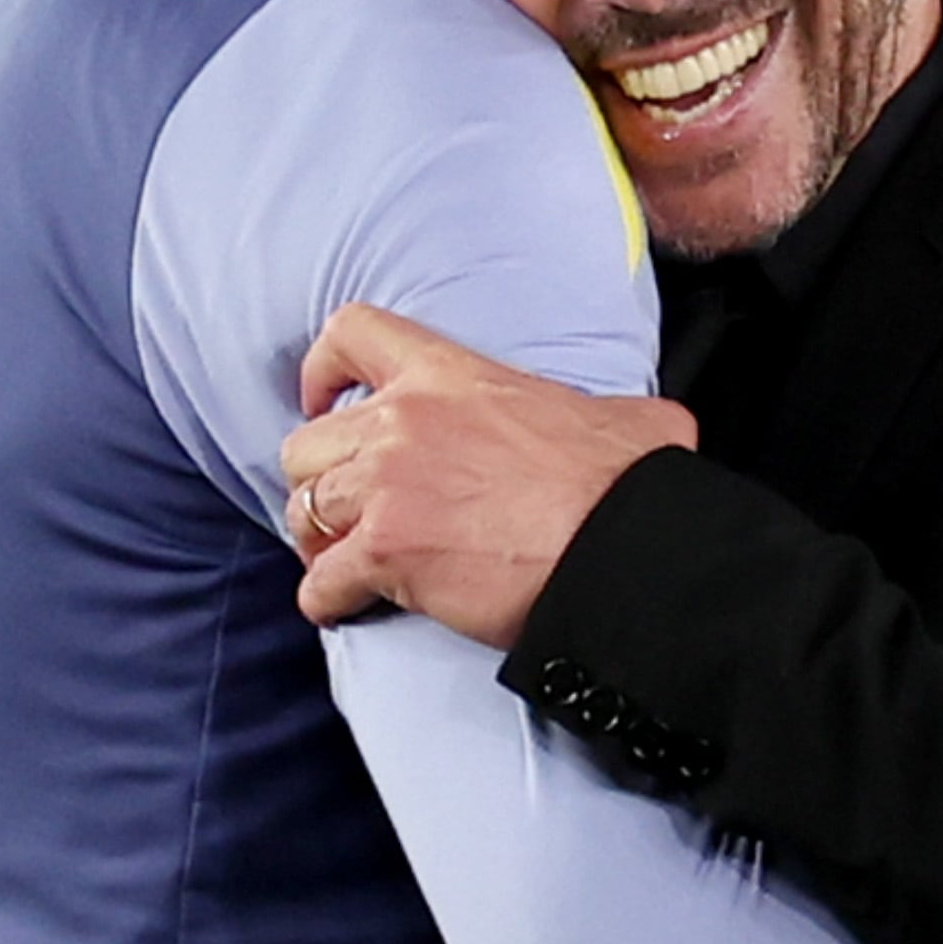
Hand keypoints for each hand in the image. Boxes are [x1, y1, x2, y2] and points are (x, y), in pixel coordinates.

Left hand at [279, 306, 699, 641]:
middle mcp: (402, 422)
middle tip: (346, 508)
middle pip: (305, 444)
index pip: (351, 334)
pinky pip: (319, 582)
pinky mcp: (384, 553)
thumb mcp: (623, 415)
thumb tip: (640, 424)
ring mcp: (386, 487)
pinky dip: (325, 599)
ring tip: (344, 561)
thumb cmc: (625, 485)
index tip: (325, 402)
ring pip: (302, 511)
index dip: (322, 370)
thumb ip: (600, 407)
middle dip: (319, 480)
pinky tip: (346, 608)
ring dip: (319, 541)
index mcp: (448, 375)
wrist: (622, 545)